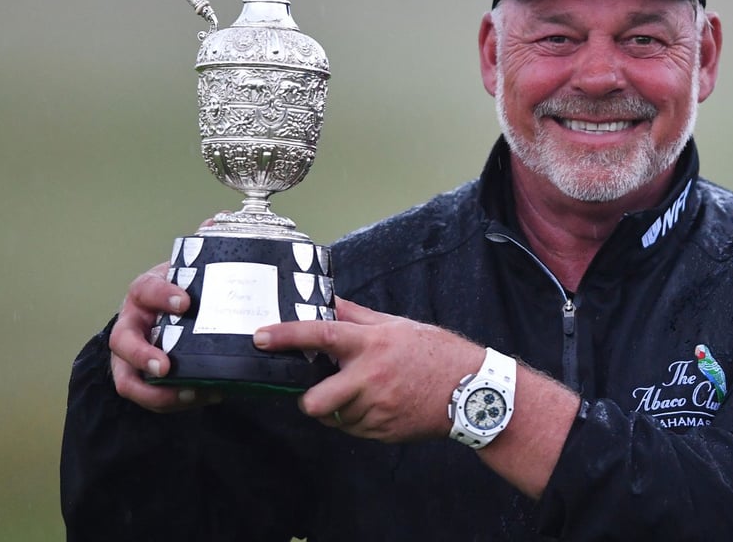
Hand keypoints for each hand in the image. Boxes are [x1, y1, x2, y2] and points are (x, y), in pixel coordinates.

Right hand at [109, 262, 219, 411]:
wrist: (176, 305)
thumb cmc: (186, 291)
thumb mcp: (191, 278)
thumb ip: (206, 283)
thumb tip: (245, 287)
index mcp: (143, 294)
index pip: (146, 290)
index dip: (162, 296)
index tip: (185, 303)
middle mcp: (131, 325)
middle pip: (122, 342)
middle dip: (142, 356)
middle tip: (166, 368)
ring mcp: (131, 355)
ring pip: (128, 380)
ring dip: (158, 392)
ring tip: (193, 392)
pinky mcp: (142, 378)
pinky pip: (152, 395)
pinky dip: (178, 400)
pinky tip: (208, 395)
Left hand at [253, 298, 483, 442]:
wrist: (471, 390)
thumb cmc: (434, 353)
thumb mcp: (395, 326)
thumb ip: (356, 316)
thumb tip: (326, 301)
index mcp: (371, 344)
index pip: (321, 335)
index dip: (287, 336)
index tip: (261, 336)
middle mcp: (370, 377)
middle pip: (315, 401)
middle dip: (308, 400)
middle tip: (316, 391)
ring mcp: (376, 408)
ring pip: (335, 417)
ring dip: (339, 408)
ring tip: (364, 393)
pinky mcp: (383, 431)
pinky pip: (354, 429)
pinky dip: (357, 419)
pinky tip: (378, 405)